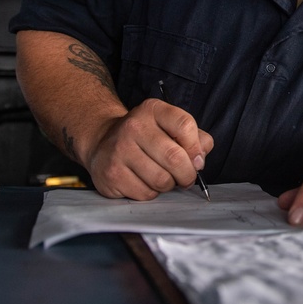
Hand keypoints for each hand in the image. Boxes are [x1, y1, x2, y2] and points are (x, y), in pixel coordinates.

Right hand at [86, 97, 213, 200]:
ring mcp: (120, 150)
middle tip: (186, 178)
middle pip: (175, 157)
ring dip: (169, 185)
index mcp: (152, 110)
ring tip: (163, 178)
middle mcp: (134, 126)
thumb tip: (200, 159)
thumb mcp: (169, 126)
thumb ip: (194, 138)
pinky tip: (145, 182)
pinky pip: (145, 193)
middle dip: (187, 174)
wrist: (103, 142)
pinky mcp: (112, 174)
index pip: (184, 125)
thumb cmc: (145, 137)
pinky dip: (151, 193)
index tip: (197, 159)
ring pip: (162, 180)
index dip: (196, 148)